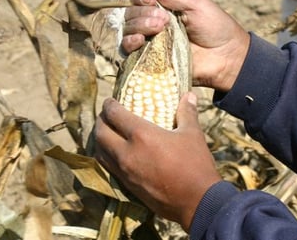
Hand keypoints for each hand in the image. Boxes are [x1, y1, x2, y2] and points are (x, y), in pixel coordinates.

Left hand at [94, 92, 221, 230]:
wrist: (197, 202)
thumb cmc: (195, 164)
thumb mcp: (192, 134)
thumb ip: (187, 113)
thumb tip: (189, 95)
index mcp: (142, 135)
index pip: (115, 115)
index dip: (109, 105)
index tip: (109, 101)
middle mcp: (127, 152)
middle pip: (101, 133)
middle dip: (100, 121)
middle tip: (106, 115)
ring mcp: (125, 171)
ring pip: (100, 152)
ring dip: (99, 140)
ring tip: (106, 133)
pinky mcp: (127, 186)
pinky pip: (108, 167)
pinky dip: (106, 156)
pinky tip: (114, 154)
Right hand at [122, 0, 249, 91]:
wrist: (225, 57)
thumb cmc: (215, 27)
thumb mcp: (195, 4)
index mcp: (163, 7)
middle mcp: (152, 23)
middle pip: (130, 13)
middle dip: (142, 13)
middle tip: (162, 19)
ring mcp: (150, 43)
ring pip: (127, 30)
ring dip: (138, 26)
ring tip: (158, 28)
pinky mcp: (149, 61)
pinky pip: (128, 52)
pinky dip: (129, 43)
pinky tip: (139, 41)